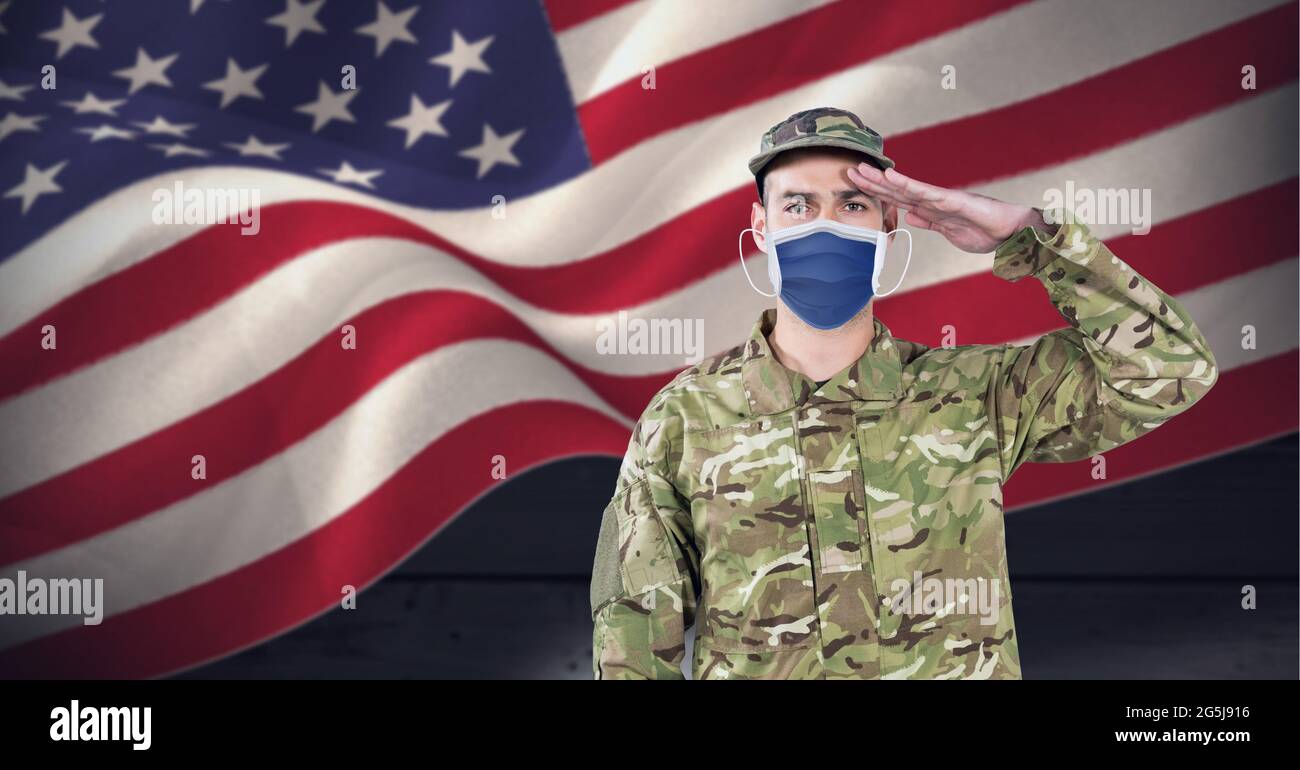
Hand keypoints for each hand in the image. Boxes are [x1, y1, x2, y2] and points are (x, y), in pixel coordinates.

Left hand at [847, 163, 1047, 253]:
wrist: (1012, 232)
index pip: (898, 200)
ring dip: (882, 179)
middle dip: (872, 182)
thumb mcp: (949, 232)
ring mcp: (941, 199)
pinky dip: (907, 184)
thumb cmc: (985, 232)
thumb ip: (930, 223)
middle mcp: (933, 200)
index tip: (857, 186)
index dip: (877, 192)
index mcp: (931, 209)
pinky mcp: (953, 200)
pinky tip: (890, 177)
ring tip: (862, 170)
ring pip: (906, 187)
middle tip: (849, 171)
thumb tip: (910, 216)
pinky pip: (925, 192)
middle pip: (897, 190)